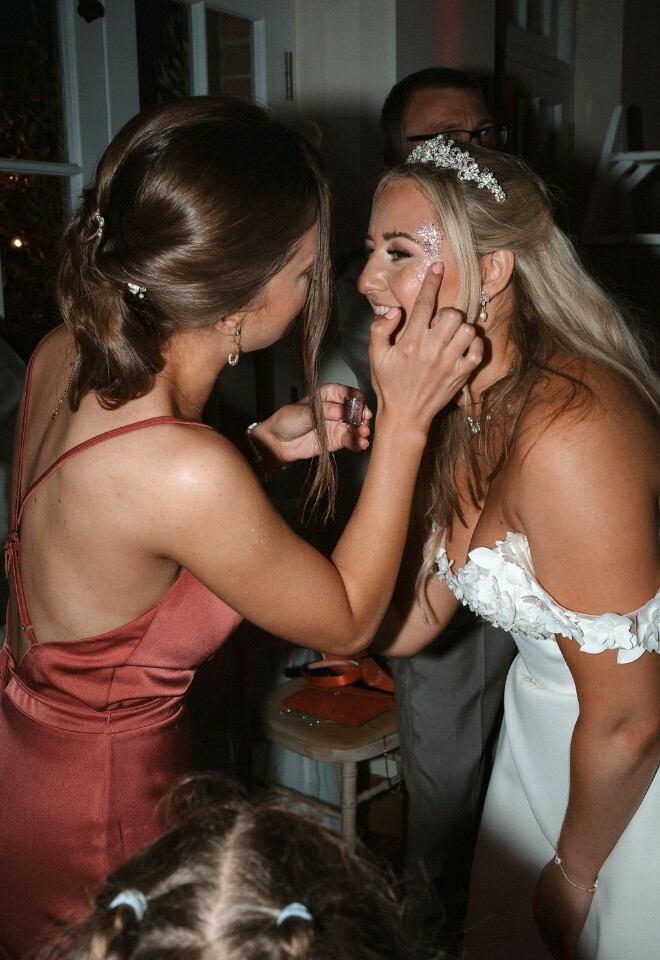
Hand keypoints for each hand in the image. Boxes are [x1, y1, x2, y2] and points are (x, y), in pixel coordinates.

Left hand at [254, 384, 371, 464]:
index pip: (347, 393)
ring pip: (356, 426)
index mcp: (328, 394)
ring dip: (362, 431)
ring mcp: (339, 424)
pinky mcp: (338, 439)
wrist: (279, 442)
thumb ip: (323, 411)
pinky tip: (360, 445)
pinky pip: (351, 440)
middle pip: (356, 410)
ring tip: (363, 436)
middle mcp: (337, 408)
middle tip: (363, 424)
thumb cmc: (287, 420)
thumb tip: (340, 411)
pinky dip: (357, 443)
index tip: (359, 408)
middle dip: (362, 417)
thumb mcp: (302, 412)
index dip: (356, 399)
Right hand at [369, 262, 482, 432]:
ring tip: (450, 337)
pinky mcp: (461, 374)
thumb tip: (394, 311)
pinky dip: (474, 345)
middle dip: (446, 313)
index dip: (432, 282)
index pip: (424, 303)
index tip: (438, 266)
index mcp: (410, 342)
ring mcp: (449, 363)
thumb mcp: (375, 357)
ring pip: (467, 329)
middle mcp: (432, 349)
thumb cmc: (389, 385)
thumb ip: (380, 329)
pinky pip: (478, 350)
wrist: (405, 416)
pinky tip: (462, 348)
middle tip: (438, 325)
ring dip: (460, 328)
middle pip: (452, 314)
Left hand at [533, 859, 593, 958]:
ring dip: (559, 951)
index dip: (545, 928)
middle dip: (550, 942)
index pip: (540, 919)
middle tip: (555, 949)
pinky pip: (568, 950)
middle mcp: (543, 913)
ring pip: (555, 944)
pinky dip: (569, 957)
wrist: (572, 868)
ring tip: (563, 956)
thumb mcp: (553, 872)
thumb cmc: (565, 864)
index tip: (549, 933)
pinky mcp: (569, 929)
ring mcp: (555, 923)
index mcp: (538, 899)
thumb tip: (561, 880)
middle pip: (545, 934)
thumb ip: (554, 882)